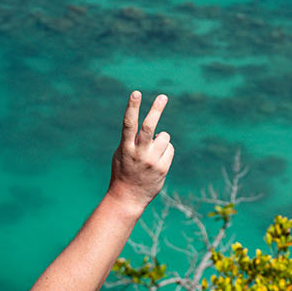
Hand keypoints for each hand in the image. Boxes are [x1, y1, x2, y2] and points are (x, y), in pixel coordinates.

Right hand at [109, 91, 173, 209]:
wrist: (127, 197)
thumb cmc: (123, 171)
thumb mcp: (121, 154)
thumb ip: (132, 140)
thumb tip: (152, 129)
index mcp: (125, 147)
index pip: (128, 123)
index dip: (132, 107)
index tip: (136, 92)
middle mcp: (139, 153)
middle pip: (149, 127)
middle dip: (156, 110)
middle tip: (163, 96)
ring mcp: (151, 161)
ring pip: (164, 137)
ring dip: (161, 139)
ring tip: (152, 150)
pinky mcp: (162, 168)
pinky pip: (170, 149)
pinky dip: (165, 151)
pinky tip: (158, 160)